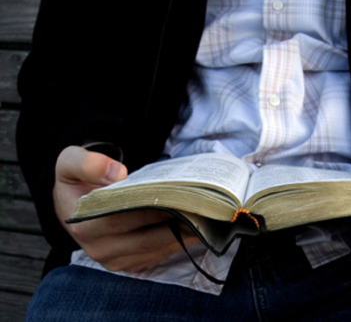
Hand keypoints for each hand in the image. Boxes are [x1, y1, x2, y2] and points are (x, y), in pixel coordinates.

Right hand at [53, 146, 198, 271]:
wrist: (74, 203)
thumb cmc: (76, 181)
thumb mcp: (70, 163)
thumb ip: (88, 163)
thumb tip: (116, 173)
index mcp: (83, 224)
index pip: (124, 219)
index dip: (152, 211)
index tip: (177, 200)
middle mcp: (98, 248)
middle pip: (145, 239)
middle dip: (176, 226)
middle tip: (202, 211)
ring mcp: (114, 260)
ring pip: (155, 250)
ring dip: (181, 237)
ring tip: (205, 220)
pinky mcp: (128, 263)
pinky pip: (156, 257)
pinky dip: (176, 244)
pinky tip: (195, 230)